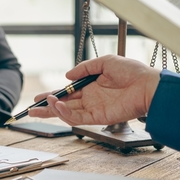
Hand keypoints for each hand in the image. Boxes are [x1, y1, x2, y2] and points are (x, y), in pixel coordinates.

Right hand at [28, 55, 160, 125]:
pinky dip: (65, 114)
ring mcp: (93, 109)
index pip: (66, 93)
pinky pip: (77, 118)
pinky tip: (57, 107)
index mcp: (90, 87)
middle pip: (62, 106)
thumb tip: (66, 76)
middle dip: (46, 108)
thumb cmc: (132, 72)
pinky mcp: (99, 117)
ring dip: (53, 110)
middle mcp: (89, 99)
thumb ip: (84, 68)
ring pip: (67, 113)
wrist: (148, 85)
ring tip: (42, 105)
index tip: (38, 98)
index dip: (51, 96)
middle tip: (31, 109)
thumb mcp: (105, 62)